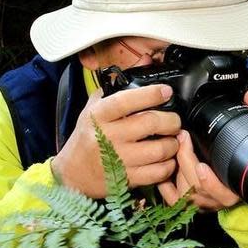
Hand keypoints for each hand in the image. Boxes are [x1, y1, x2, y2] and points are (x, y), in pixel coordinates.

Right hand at [52, 85, 180, 197]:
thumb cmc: (87, 138)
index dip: (151, 94)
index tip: (166, 91)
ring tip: (172, 140)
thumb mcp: (93, 109)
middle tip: (174, 121)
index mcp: (99, 116)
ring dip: (173, 144)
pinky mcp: (126, 179)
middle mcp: (107, 137)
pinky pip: (158, 172)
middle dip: (171, 120)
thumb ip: (115, 91)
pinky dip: (169, 165)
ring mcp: (117, 160)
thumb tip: (142, 68)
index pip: (126, 100)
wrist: (72, 174)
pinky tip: (167, 159)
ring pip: (159, 149)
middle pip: (150, 123)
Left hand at [157, 89, 247, 211]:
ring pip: (184, 193)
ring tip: (176, 147)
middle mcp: (218, 198)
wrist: (243, 170)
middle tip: (183, 139)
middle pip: (198, 190)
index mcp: (236, 188)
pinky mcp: (187, 201)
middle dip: (187, 163)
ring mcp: (202, 201)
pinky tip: (167, 165)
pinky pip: (172, 198)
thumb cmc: (246, 153)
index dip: (211, 183)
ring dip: (177, 170)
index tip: (202, 166)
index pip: (223, 194)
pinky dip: (165, 184)